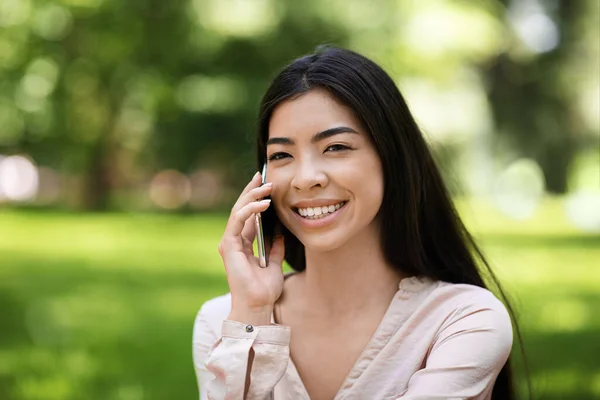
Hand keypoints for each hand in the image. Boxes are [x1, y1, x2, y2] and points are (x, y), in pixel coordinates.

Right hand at [218, 171, 285, 324]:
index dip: (256, 197)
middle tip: (264, 175)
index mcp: (244, 243)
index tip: (266, 183)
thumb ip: (275, 247)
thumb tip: (280, 232)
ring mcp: (230, 242)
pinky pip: (237, 221)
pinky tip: (263, 204)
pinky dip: (250, 210)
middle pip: (242, 208)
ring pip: (238, 211)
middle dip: (252, 190)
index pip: (249, 214)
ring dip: (253, 196)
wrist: (258, 305)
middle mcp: (235, 240)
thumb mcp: (275, 263)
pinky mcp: (229, 246)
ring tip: (267, 186)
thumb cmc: (265, 290)